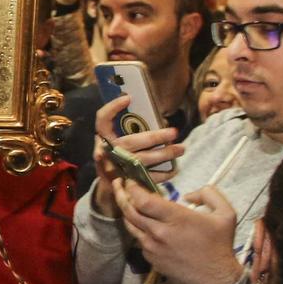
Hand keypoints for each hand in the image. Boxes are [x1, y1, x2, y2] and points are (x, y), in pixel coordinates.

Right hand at [88, 94, 185, 216]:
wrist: (109, 185)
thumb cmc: (116, 155)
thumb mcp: (113, 139)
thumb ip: (122, 127)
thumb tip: (145, 108)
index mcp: (103, 138)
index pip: (102, 119)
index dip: (112, 108)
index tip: (128, 98)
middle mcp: (108, 152)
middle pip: (131, 142)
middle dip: (155, 137)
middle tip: (174, 132)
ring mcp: (117, 169)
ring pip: (143, 161)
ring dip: (164, 154)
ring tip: (181, 149)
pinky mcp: (127, 183)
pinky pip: (148, 178)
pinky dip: (163, 174)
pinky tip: (174, 168)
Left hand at [115, 181, 242, 283]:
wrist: (214, 278)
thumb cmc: (219, 245)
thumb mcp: (226, 214)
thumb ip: (209, 194)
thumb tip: (188, 195)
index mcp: (176, 219)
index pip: (143, 200)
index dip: (132, 188)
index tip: (130, 180)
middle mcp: (159, 233)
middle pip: (130, 210)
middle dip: (121, 194)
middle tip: (119, 184)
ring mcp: (152, 247)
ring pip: (130, 225)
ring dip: (126, 211)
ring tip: (125, 200)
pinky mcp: (150, 259)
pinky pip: (138, 239)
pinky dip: (137, 228)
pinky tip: (141, 221)